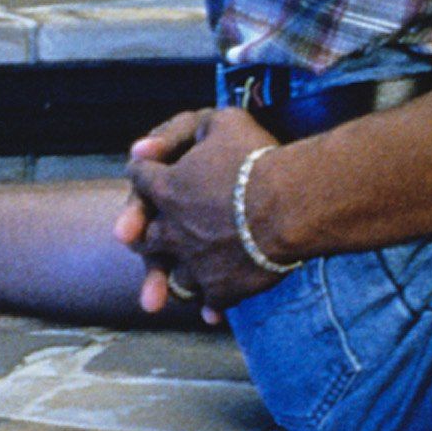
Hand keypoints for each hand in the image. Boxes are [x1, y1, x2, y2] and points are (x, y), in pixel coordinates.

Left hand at [122, 105, 280, 314]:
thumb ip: (188, 129)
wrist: (292, 203)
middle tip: (151, 237)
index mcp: (167, 188)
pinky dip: (210, 303)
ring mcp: (194, 263)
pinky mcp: (219, 289)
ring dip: (176, 274)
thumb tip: (153, 146)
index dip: (144, 174)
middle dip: (147, 234)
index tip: (149, 175)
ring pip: (173, 275)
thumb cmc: (258, 158)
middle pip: (146, 236)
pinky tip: (212, 309)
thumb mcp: (223, 122)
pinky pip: (208, 301)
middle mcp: (171, 230)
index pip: (139, 178)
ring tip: (184, 275)